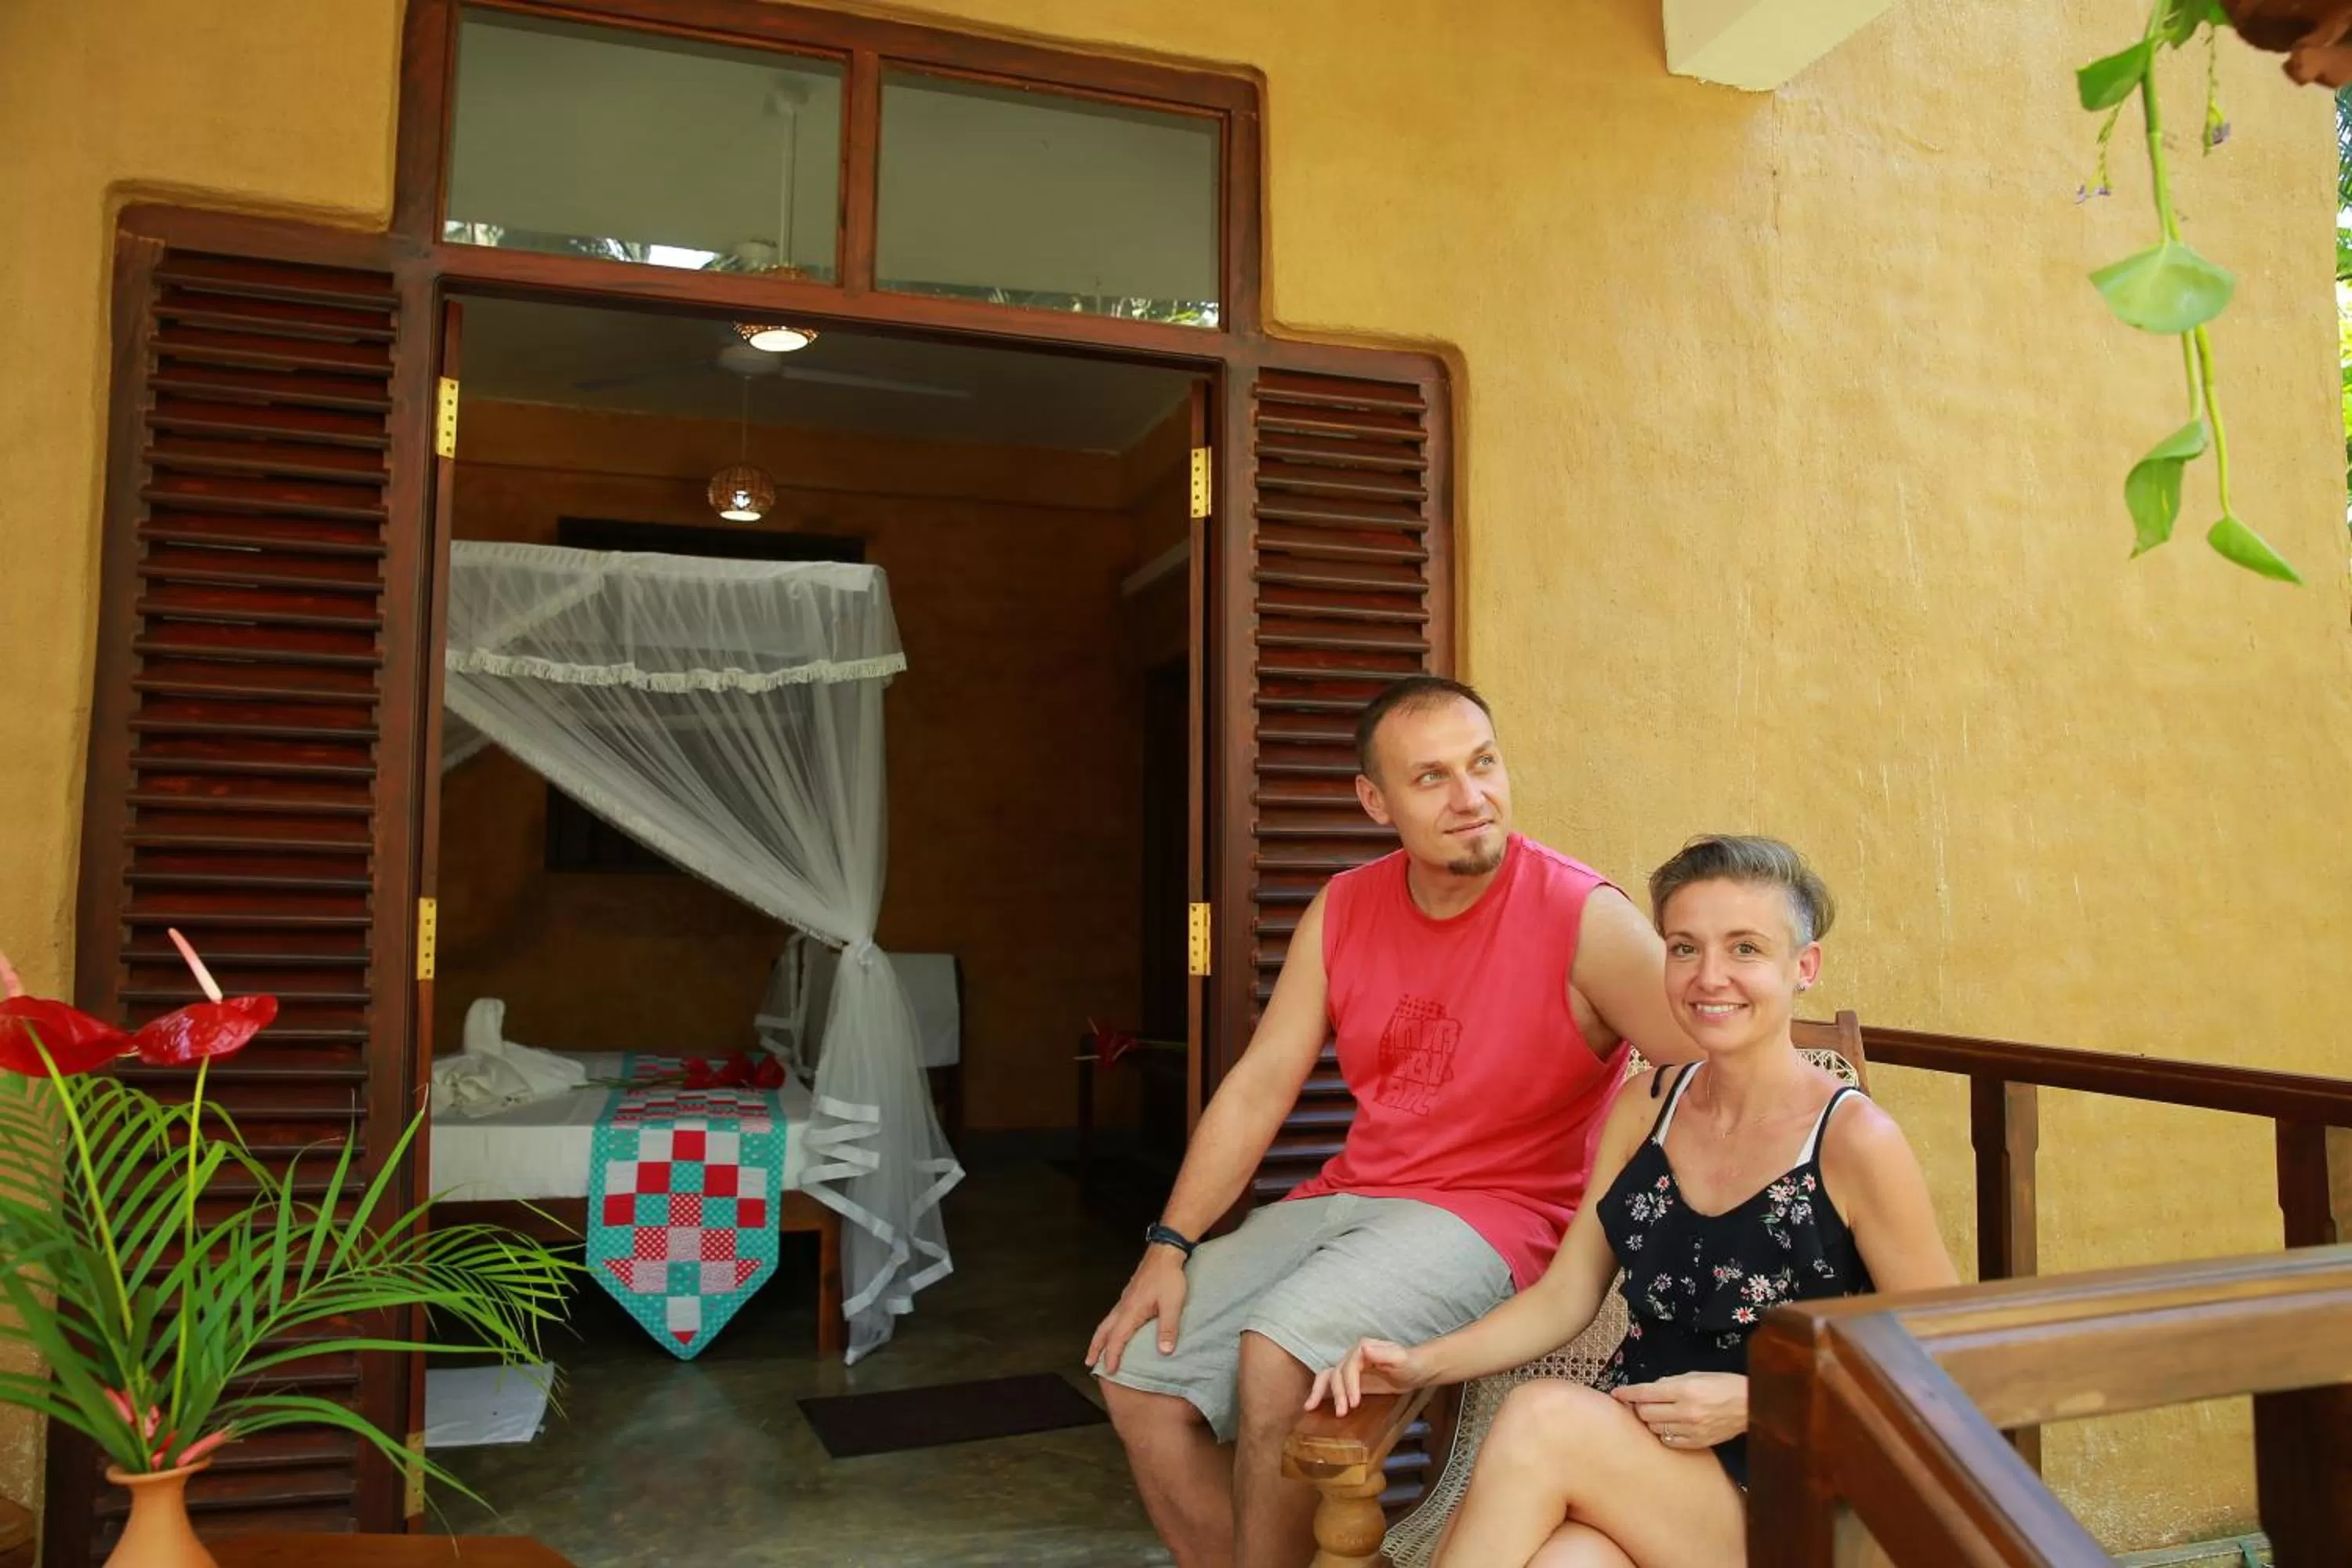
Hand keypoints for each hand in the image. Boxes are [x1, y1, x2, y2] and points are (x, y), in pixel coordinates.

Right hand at [1086, 1247, 1187, 1374]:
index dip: (1112, 1356)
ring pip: (1107, 1322)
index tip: (1109, 1371)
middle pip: (1104, 1330)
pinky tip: (1114, 1329)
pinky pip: (1113, 1315)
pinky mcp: (1129, 1294)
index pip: (1117, 1338)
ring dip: (1100, 1337)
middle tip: (1089, 1362)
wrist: (1165, 1252)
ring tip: (1096, 1350)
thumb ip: (1168, 1328)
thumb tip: (1164, 1352)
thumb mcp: (1172, 1304)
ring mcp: (1125, 1299)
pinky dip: (1108, 1327)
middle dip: (1095, 1347)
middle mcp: (1124, 1306)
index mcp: (1131, 1311)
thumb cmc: (1169, 1277)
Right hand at [1304, 1338, 1432, 1417]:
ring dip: (1321, 1392)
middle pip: (1337, 1373)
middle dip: (1337, 1393)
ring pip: (1329, 1377)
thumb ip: (1384, 1353)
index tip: (1354, 1402)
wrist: (1416, 1369)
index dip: (1349, 1384)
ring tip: (1312, 1407)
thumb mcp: (1401, 1358)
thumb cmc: (1411, 1363)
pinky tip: (1311, 1405)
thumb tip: (1363, 1348)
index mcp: (1363, 1348)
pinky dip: (1321, 1393)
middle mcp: (1353, 1356)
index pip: (1349, 1366)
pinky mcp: (1351, 1380)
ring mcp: (1350, 1368)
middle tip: (1341, 1412)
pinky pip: (1332, 1384)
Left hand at [1610, 1372, 1746, 1450]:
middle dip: (1639, 1407)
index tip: (1616, 1394)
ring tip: (1658, 1413)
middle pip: (1646, 1413)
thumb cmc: (1723, 1385)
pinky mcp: (1697, 1443)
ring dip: (1651, 1421)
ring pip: (1655, 1429)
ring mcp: (1692, 1430)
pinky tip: (1669, 1426)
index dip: (1627, 1393)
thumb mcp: (1695, 1375)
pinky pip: (1669, 1441)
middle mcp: (1686, 1411)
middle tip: (1641, 1403)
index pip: (1646, 1393)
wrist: (1750, 1405)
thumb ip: (1669, 1383)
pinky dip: (1664, 1434)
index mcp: (1685, 1390)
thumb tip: (1648, 1390)